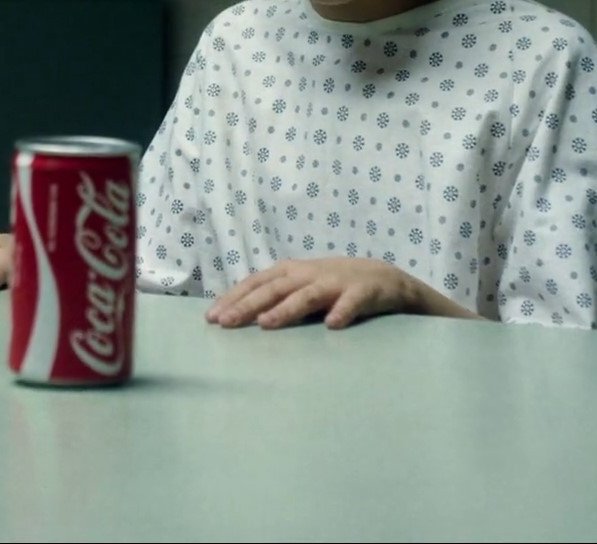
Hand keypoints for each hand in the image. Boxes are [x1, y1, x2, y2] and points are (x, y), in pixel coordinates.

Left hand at [204, 257, 466, 329]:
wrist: (384, 278)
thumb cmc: (333, 286)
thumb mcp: (301, 286)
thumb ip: (274, 297)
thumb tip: (236, 316)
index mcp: (290, 272)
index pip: (256, 283)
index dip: (233, 298)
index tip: (211, 318)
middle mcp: (309, 274)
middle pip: (274, 289)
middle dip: (248, 305)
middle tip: (226, 323)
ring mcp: (336, 282)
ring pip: (307, 295)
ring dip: (286, 309)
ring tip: (266, 324)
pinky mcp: (364, 292)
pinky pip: (352, 302)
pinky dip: (343, 312)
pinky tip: (332, 325)